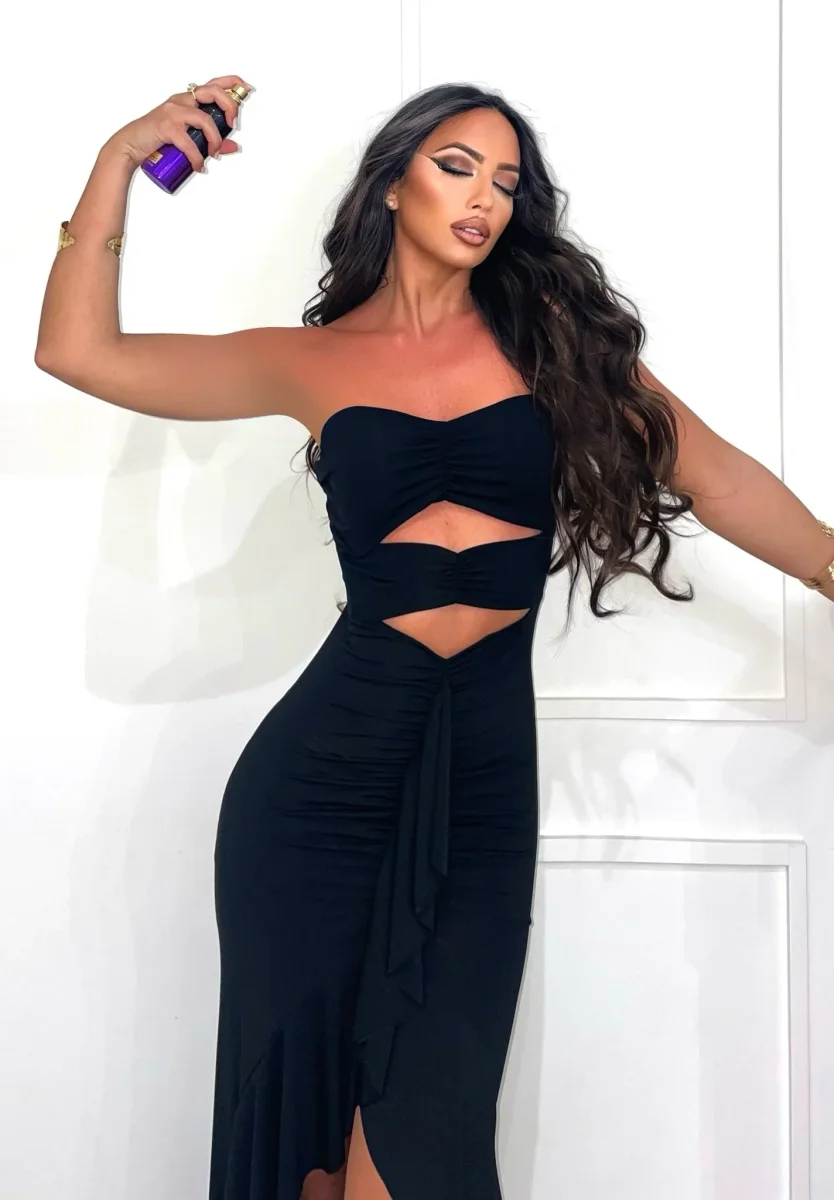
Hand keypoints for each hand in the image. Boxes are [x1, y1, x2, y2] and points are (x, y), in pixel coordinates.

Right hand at [104, 75, 251, 171]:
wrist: (131, 145)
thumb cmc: (158, 139)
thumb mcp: (189, 139)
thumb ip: (211, 141)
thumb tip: (234, 146)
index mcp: (188, 100)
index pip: (213, 84)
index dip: (231, 82)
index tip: (246, 89)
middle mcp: (181, 100)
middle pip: (212, 92)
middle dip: (230, 106)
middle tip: (232, 125)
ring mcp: (173, 111)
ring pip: (204, 119)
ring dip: (215, 140)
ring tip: (213, 154)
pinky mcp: (165, 126)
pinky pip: (189, 142)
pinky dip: (197, 157)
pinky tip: (198, 166)